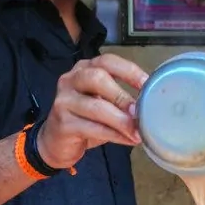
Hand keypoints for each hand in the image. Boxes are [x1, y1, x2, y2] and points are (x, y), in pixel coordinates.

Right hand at [36, 54, 145, 168]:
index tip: (147, 84)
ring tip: (137, 131)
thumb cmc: (83, 120)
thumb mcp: (103, 105)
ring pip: (96, 106)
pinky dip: (114, 135)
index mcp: (84, 69)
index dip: (129, 71)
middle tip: (140, 111)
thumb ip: (120, 101)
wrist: (54, 143)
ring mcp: (64, 101)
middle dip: (122, 95)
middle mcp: (71, 79)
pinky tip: (127, 140)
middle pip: (98, 78)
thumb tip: (150, 106)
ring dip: (120, 120)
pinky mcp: (63, 123)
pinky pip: (92, 128)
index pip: (107, 61)